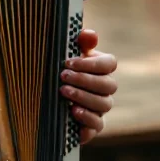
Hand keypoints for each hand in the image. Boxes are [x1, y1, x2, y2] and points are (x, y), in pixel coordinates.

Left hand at [59, 29, 116, 145]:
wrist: (49, 98)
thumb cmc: (62, 71)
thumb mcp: (68, 55)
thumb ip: (79, 43)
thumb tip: (89, 34)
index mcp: (102, 68)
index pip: (110, 63)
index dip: (91, 64)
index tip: (68, 63)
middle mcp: (106, 89)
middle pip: (108, 84)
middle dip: (85, 80)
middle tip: (63, 76)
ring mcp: (101, 108)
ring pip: (104, 103)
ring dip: (84, 97)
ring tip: (63, 91)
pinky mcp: (93, 126)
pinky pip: (98, 125)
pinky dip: (87, 118)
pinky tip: (72, 111)